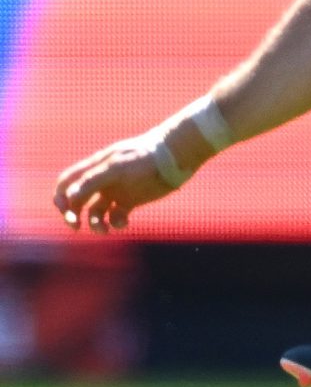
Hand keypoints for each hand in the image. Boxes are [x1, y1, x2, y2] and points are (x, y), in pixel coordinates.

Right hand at [54, 134, 183, 232]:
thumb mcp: (117, 167)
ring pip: (95, 212)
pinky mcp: (131, 200)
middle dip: (72, 215)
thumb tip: (70, 197)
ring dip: (95, 223)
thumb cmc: (144, 157)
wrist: (175, 156)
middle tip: (76, 227)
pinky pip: (115, 216)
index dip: (60, 197)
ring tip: (104, 230)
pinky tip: (124, 222)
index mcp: (94, 168)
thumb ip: (93, 180)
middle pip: (76, 200)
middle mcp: (101, 180)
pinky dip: (116, 222)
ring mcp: (116, 190)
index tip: (67, 211)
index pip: (66, 182)